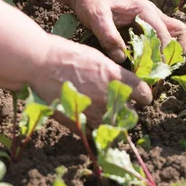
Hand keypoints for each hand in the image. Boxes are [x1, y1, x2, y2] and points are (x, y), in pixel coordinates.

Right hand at [31, 36, 151, 126]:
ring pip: (111, 125)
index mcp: (115, 78)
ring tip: (102, 113)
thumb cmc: (66, 55)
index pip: (143, 93)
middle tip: (121, 106)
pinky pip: (92, 131)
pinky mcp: (78, 123)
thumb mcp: (96, 58)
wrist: (40, 64)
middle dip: (127, 110)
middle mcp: (109, 97)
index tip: (143, 98)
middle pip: (129, 112)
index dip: (145, 96)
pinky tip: (87, 117)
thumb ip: (112, 74)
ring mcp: (93, 112)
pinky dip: (92, 127)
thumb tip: (120, 82)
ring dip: (110, 121)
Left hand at [68, 0, 185, 62]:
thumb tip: (121, 57)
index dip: (163, 53)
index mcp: (145, 10)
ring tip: (161, 69)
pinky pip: (166, 39)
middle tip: (164, 70)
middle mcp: (154, 14)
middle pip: (181, 31)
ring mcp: (154, 20)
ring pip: (177, 35)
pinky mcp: (149, 26)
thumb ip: (107, 35)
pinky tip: (150, 64)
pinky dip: (164, 52)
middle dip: (177, 52)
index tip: (157, 70)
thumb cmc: (93, 2)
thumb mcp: (96, 17)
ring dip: (174, 53)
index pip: (164, 33)